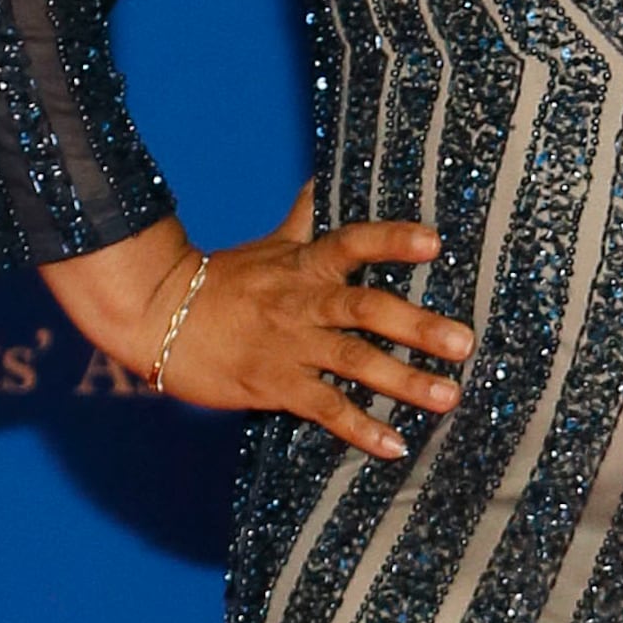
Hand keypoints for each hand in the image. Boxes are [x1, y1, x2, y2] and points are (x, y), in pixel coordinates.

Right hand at [41, 192, 472, 462]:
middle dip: (418, 327)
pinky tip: (394, 445)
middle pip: (367, 309)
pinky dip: (359, 428)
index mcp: (304, 266)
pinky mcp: (273, 384)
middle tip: (464, 343)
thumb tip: (326, 177)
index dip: (392, 240)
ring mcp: (289, 345)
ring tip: (447, 397)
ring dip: (403, 380)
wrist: (158, 316)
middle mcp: (303, 303)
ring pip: (354, 361)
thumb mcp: (270, 245)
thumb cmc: (221, 280)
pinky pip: (323, 407)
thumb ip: (306, 218)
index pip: (354, 244)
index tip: (435, 241)